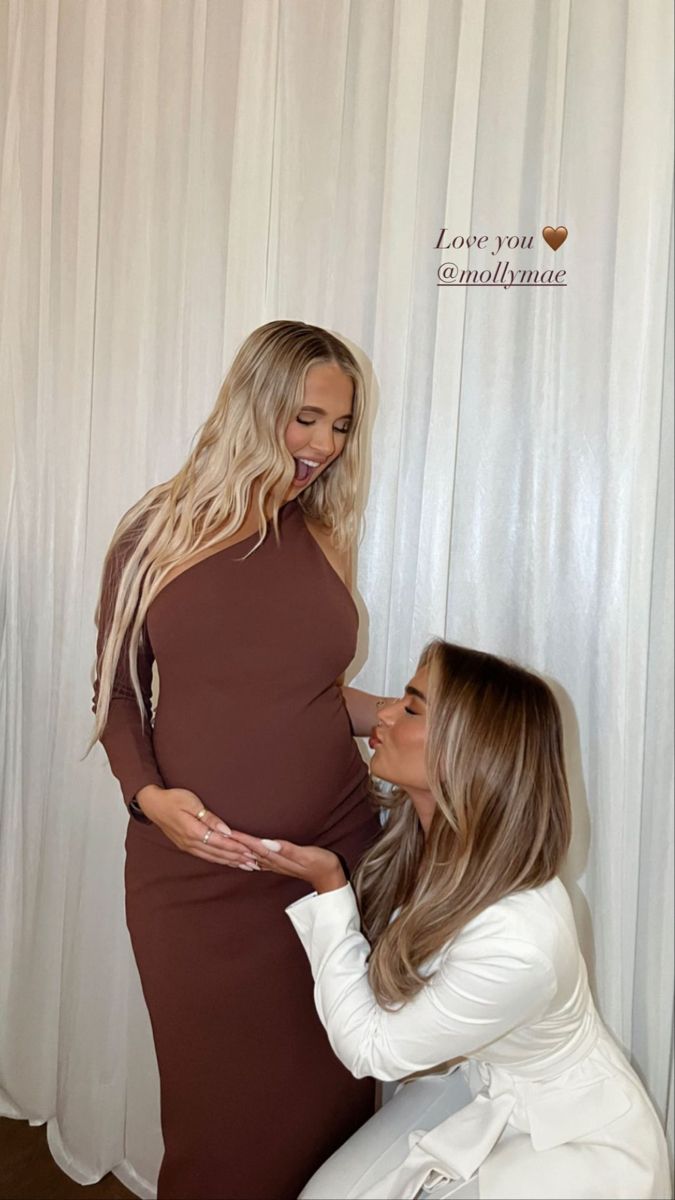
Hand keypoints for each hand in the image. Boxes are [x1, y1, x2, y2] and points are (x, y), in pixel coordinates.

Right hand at [134, 785, 259, 870]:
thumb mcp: (191, 802)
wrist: (153, 805)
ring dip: (231, 862)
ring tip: (246, 866)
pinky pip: (207, 856)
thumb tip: (225, 830)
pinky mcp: (187, 847)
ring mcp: (188, 847)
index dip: (236, 848)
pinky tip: (229, 862)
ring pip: (213, 857)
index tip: (251, 851)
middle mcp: (191, 843)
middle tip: (255, 863)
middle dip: (238, 858)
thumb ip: (209, 818)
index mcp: (193, 831)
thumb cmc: (173, 799)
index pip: (220, 842)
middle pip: (218, 853)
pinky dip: (220, 860)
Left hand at [227, 831, 346, 892]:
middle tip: (220, 836)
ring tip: (227, 844)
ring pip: (253, 856)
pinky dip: (250, 855)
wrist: (330, 878)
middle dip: (236, 844)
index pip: (255, 846)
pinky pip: (260, 860)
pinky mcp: (281, 864)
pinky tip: (245, 855)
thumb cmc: (321, 864)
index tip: (227, 832)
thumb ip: (287, 849)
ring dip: (240, 850)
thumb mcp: (307, 855)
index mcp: (279, 857)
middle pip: (250, 852)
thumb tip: (267, 843)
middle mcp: (274, 862)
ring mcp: (277, 865)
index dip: (241, 839)